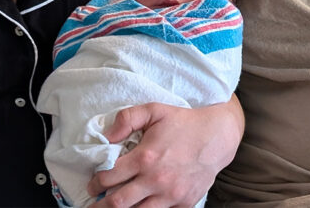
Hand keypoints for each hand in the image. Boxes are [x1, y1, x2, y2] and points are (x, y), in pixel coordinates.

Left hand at [88, 97, 242, 207]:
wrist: (217, 137)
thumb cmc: (183, 123)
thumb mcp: (153, 111)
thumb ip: (126, 119)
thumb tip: (106, 137)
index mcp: (145, 157)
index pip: (109, 177)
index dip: (95, 182)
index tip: (92, 184)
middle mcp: (156, 180)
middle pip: (118, 203)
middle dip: (100, 206)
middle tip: (93, 205)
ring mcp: (171, 195)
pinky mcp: (183, 204)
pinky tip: (139, 206)